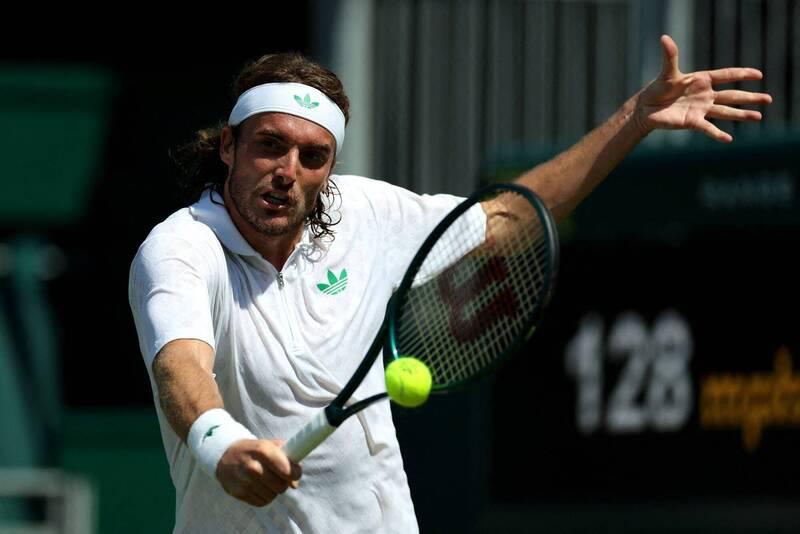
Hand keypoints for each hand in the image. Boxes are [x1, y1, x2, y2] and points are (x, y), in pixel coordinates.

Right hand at [216, 439, 301, 506]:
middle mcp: (252, 466)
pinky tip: (259, 487)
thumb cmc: (253, 450)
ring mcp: (244, 481)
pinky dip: (264, 496)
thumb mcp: (269, 445)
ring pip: (273, 495)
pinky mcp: (238, 493)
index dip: (295, 473)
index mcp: (262, 450)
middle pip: (281, 485)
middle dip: (284, 482)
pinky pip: (262, 502)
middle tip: (280, 476)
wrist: (224, 455)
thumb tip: (295, 483)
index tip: (295, 472)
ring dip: (274, 490)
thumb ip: (287, 459)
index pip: (287, 470)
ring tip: (267, 480)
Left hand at [635, 35, 772, 142]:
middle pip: (732, 96)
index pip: (726, 75)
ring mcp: (701, 109)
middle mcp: (706, 95)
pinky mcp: (692, 122)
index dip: (742, 74)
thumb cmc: (657, 89)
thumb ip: (670, 57)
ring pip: (725, 112)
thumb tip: (665, 38)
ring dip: (742, 115)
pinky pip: (708, 128)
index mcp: (702, 80)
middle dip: (750, 97)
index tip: (758, 74)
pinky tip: (729, 139)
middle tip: (768, 99)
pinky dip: (717, 134)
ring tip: (759, 116)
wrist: (646, 108)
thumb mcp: (666, 72)